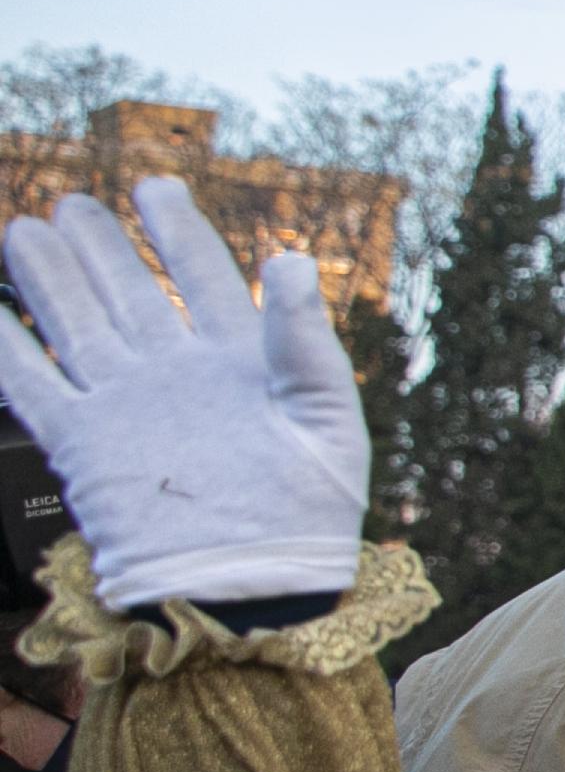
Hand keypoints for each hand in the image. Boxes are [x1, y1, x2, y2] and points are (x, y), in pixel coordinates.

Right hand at [0, 180, 370, 608]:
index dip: (178, 230)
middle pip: (130, 294)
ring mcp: (129, 407)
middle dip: (101, 248)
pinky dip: (9, 349)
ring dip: (53, 281)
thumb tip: (289, 257)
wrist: (256, 585)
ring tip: (28, 233)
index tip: (157, 186)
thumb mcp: (325, 415)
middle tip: (72, 205)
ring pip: (81, 327)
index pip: (205, 276)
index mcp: (241, 362)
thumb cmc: (310, 512)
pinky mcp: (86, 445)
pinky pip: (36, 387)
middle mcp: (178, 376)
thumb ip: (303, 336)